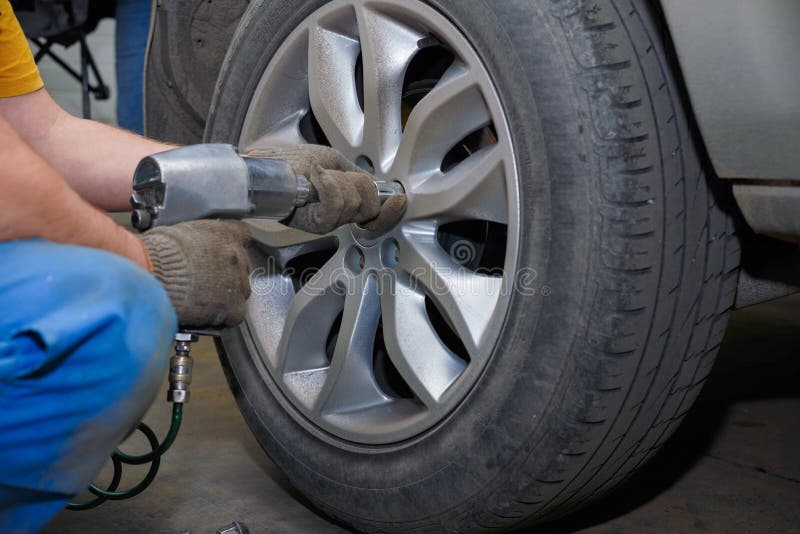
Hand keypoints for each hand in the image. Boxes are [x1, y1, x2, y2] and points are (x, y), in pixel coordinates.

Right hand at [140, 220, 251, 327]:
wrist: (154, 275)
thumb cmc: (157, 254)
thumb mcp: (176, 234)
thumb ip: (193, 240)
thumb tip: (187, 247)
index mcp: (224, 233)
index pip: (241, 233)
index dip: (229, 244)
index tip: (221, 251)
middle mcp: (236, 255)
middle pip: (241, 266)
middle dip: (226, 273)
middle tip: (206, 280)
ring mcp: (237, 281)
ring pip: (241, 291)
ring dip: (226, 296)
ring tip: (203, 300)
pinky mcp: (234, 306)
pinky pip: (235, 314)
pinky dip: (223, 317)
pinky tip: (206, 316)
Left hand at [246, 145, 406, 233]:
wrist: (265, 166)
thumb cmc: (291, 161)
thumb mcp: (332, 160)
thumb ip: (355, 173)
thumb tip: (375, 181)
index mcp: (345, 203)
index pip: (377, 217)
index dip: (390, 211)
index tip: (399, 199)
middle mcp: (339, 217)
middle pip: (370, 205)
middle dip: (356, 183)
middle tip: (333, 174)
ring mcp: (327, 222)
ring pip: (353, 203)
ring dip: (337, 181)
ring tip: (317, 176)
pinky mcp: (315, 223)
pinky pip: (336, 204)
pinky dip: (329, 185)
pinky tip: (317, 175)